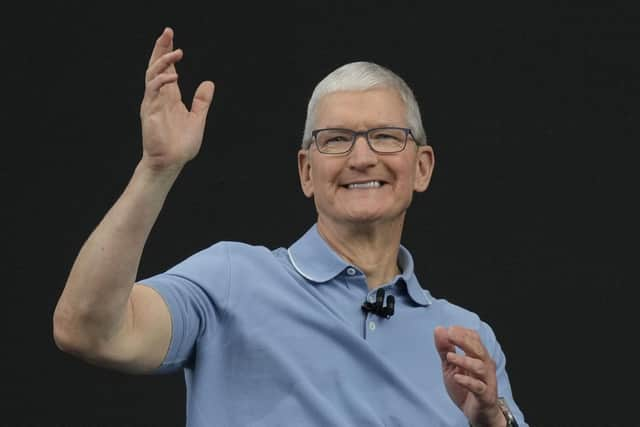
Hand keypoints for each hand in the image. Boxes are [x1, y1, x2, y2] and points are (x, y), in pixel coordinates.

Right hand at [139, 27, 214, 172]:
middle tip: (168, 32)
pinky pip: (153, 90)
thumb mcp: (197, 118)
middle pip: (156, 66)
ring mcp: (153, 102)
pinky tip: (174, 76)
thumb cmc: (181, 144)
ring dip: (163, 61)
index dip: (168, 53)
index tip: (171, 37)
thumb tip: (209, 83)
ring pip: (152, 74)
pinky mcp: (149, 111)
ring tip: (177, 51)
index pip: (167, 69)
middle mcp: (159, 96)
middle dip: (161, 48)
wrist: (171, 162)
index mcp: (169, 97)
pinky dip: (162, 81)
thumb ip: (201, 101)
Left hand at [434, 326, 505, 426]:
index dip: (463, 333)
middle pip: (478, 350)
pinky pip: (479, 387)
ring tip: (450, 357)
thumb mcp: (451, 367)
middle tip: (450, 335)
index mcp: (478, 357)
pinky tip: (457, 377)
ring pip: (480, 367)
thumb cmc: (466, 387)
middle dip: (464, 341)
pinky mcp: (485, 396)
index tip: (450, 329)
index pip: (475, 339)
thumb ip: (445, 349)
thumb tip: (439, 329)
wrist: (478, 414)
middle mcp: (485, 366)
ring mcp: (487, 381)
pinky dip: (468, 381)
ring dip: (464, 360)